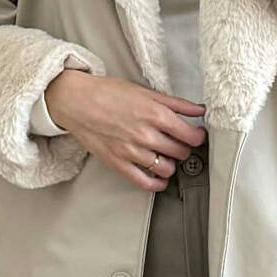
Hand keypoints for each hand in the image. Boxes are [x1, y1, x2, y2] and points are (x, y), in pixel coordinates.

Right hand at [44, 70, 205, 190]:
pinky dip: (157, 183)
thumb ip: (175, 103)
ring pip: (166, 168)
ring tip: (167, 156)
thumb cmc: (108, 93)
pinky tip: (160, 178)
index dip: (198, 137)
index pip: (190, 135)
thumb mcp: (146, 92)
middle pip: (181, 152)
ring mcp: (132, 152)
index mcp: (156, 115)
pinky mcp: (119, 164)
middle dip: (184, 148)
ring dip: (171, 164)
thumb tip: (199, 110)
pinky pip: (144, 182)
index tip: (197, 136)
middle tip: (180, 143)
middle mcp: (146, 135)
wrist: (77, 101)